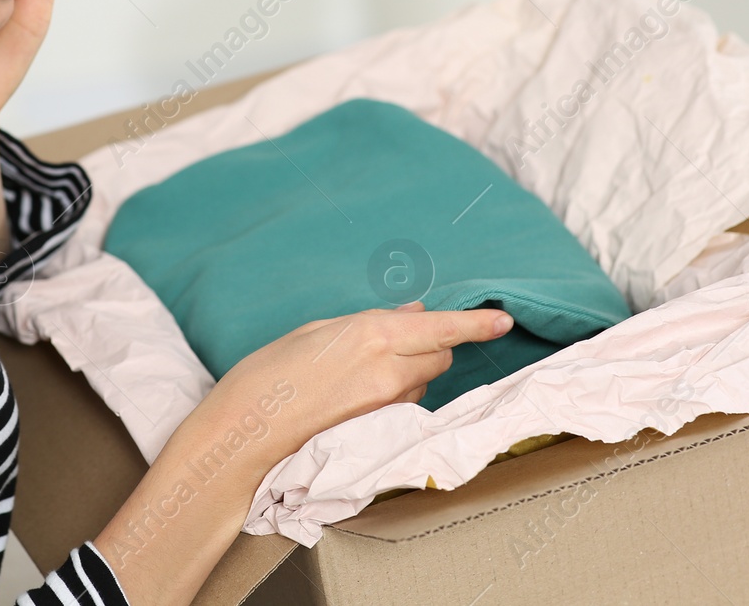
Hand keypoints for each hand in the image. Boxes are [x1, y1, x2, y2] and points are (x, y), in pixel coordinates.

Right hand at [197, 302, 513, 477]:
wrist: (246, 432)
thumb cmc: (269, 373)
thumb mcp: (316, 331)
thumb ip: (370, 323)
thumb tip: (413, 314)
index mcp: (372, 335)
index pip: (442, 328)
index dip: (476, 323)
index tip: (503, 319)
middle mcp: (389, 371)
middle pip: (439, 356)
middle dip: (431, 346)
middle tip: (396, 341)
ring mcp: (387, 406)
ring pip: (422, 381)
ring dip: (411, 371)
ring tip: (359, 372)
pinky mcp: (380, 432)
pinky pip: (404, 405)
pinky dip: (394, 394)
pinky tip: (357, 395)